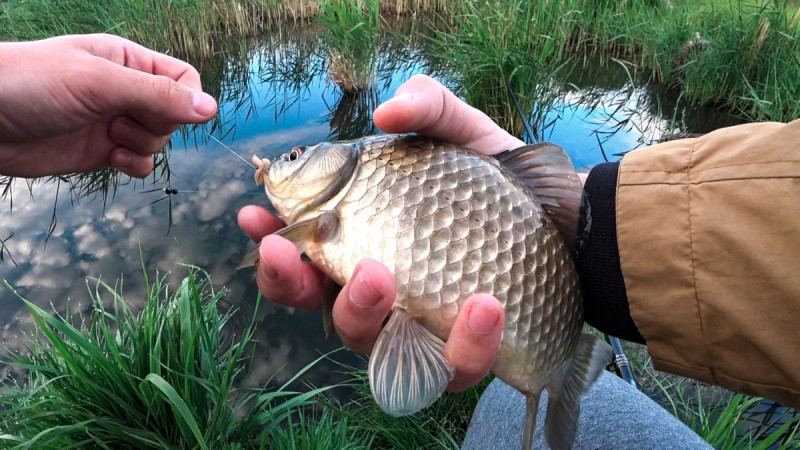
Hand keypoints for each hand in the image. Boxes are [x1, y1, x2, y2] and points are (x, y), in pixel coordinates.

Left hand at [0, 34, 217, 177]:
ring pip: (159, 141)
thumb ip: (157, 95)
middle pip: (175, 114)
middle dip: (155, 125)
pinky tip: (111, 160)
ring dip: (141, 146)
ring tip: (107, 136)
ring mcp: (114, 121)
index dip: (185, 99)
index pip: (184, 78)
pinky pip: (140, 162)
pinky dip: (134, 165)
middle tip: (119, 120)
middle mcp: (126, 90)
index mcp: (128, 60)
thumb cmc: (31, 84)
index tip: (166, 112)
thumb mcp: (99, 83)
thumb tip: (211, 109)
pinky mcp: (102, 150)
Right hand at [238, 74, 518, 391]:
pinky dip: (463, 344)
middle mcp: (384, 293)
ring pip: (372, 346)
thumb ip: (427, 108)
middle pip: (319, 306)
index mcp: (368, 243)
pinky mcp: (465, 357)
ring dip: (363, 316)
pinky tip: (484, 306)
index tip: (257, 218)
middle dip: (297, 283)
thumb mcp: (464, 133)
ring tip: (382, 277)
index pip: (306, 254)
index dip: (274, 243)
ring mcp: (420, 331)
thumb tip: (387, 108)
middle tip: (299, 253)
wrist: (569, 225)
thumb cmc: (500, 185)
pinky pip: (451, 368)